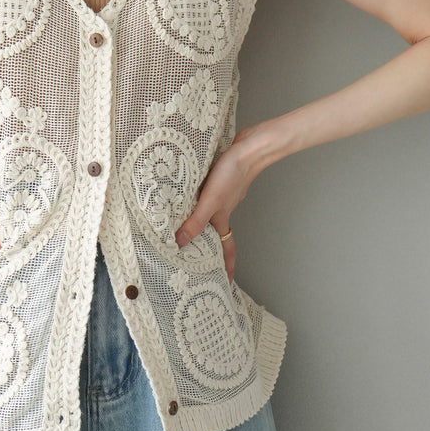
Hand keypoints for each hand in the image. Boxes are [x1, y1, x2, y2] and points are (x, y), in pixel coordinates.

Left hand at [172, 128, 262, 282]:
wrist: (249, 147)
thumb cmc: (233, 173)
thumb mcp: (211, 201)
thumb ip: (196, 221)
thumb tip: (179, 243)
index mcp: (222, 218)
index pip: (226, 249)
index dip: (226, 266)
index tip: (227, 282)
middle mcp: (222, 209)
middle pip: (217, 234)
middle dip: (210, 248)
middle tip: (198, 261)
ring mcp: (222, 195)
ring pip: (211, 216)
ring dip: (201, 224)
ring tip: (186, 231)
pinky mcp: (219, 181)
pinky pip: (206, 198)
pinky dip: (198, 203)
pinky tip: (187, 198)